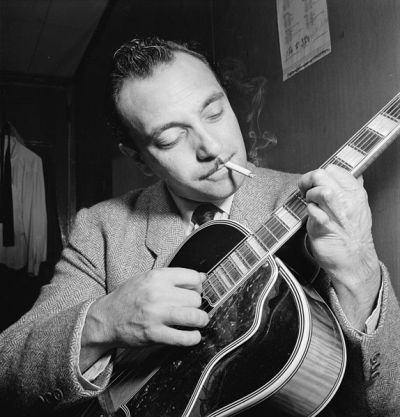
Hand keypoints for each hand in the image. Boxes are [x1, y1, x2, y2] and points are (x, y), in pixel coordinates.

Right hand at [80, 268, 208, 370]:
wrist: (105, 319)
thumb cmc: (127, 298)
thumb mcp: (148, 279)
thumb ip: (174, 277)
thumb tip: (201, 277)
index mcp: (156, 277)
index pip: (193, 277)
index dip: (198, 285)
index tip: (195, 291)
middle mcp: (158, 294)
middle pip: (195, 298)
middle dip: (197, 305)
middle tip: (192, 308)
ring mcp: (156, 315)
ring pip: (195, 316)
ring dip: (200, 320)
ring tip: (197, 321)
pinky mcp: (155, 335)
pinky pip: (184, 338)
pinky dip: (193, 338)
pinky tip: (190, 335)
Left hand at [298, 165, 380, 329]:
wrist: (354, 261)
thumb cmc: (352, 235)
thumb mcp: (357, 206)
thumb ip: (350, 189)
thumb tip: (344, 173)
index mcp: (355, 193)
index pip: (333, 169)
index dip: (319, 173)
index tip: (313, 183)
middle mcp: (348, 201)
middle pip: (322, 175)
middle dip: (308, 181)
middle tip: (305, 191)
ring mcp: (337, 214)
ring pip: (320, 190)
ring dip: (309, 196)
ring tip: (310, 204)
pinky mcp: (325, 228)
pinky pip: (313, 211)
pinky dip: (308, 212)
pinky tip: (312, 217)